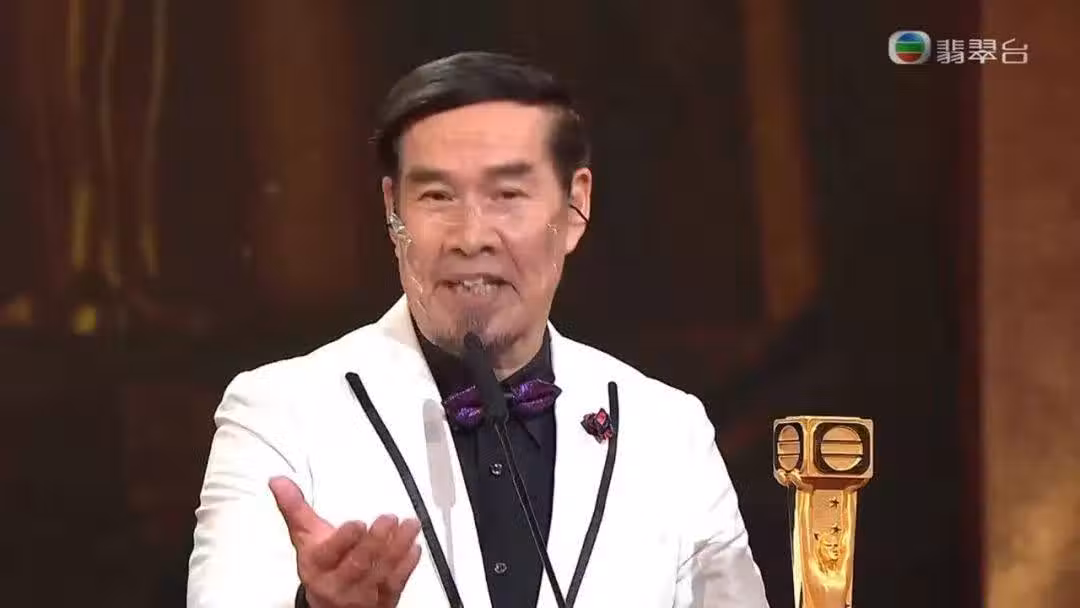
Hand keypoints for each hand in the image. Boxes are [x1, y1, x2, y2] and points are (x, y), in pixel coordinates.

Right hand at [269, 477, 422, 607]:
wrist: (329, 602)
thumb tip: (278, 480)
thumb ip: (295, 508)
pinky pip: (397, 584)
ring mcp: (363, 594)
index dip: (344, 540)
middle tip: (388, 518)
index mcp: (318, 566)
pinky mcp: (384, 600)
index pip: (329, 555)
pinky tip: (414, 547)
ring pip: (381, 572)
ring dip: (398, 548)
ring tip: (410, 525)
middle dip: (375, 542)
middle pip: (358, 564)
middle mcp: (339, 583)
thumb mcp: (305, 538)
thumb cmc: (320, 565)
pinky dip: (407, 566)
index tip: (357, 523)